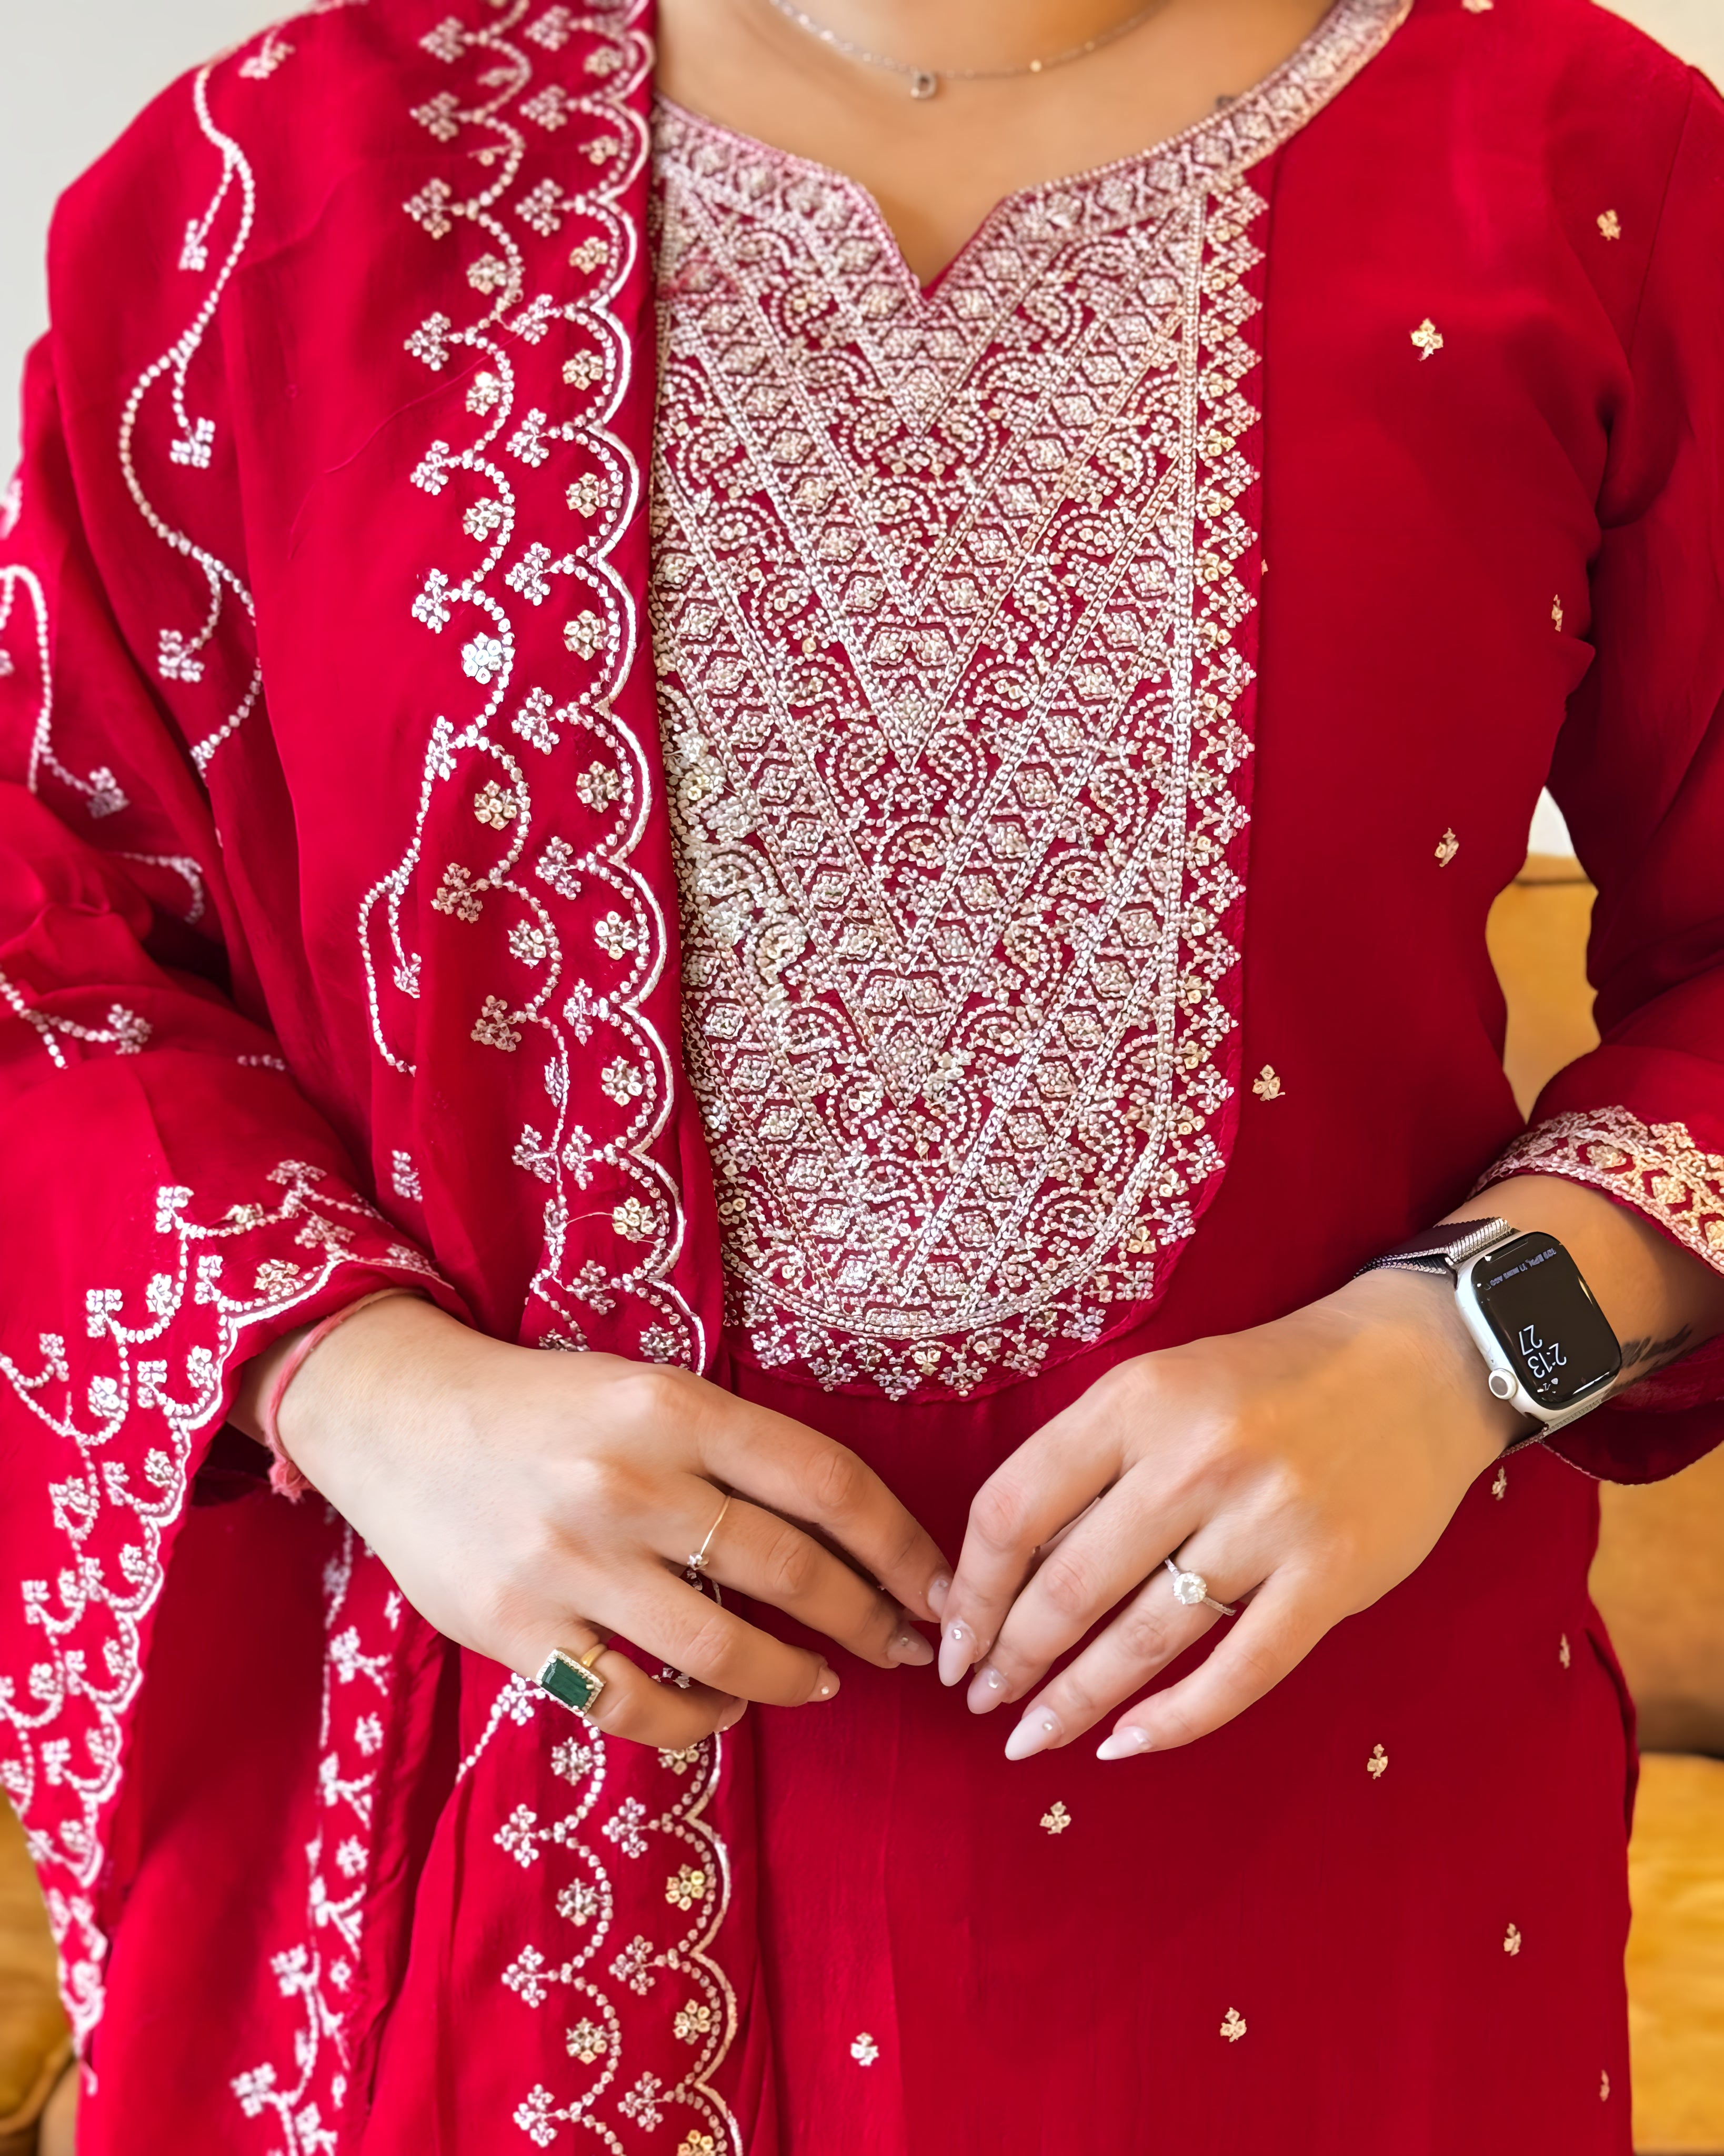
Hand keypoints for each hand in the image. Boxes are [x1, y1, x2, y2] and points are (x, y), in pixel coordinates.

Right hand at [238, 1297, 948, 1749]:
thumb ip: (736, 1453)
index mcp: (673, 1407)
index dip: (901, 1546)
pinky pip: (636, 1703)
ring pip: (722, 1648)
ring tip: (824, 1682)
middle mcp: (628, 1482)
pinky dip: (698, 1719)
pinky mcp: (518, 1628)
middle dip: (869, 1620)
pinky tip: (724, 1709)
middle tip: (904, 1648)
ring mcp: (570, 1562)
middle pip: (790, 1570)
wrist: (398, 1419)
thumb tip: (848, 1536)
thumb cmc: (547, 1408)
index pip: (826, 1482)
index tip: (941, 1588)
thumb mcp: (648, 1393)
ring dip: (794, 1678)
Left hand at [935, 1267, 1516, 1760]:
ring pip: (1144, 1639)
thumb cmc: (1266, 1379)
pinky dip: (1175, 1721)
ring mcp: (1269, 1522)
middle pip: (1070, 1585)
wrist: (1418, 1361)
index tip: (951, 1637)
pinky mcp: (1332, 1576)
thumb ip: (1088, 1465)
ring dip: (1076, 1700)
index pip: (1015, 1509)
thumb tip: (1003, 1574)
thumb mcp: (1161, 1388)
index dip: (972, 1589)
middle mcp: (1196, 1459)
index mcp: (1137, 1401)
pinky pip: (1239, 1671)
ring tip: (1032, 1736)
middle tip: (982, 1701)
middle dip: (1012, 1659)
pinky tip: (1125, 1744)